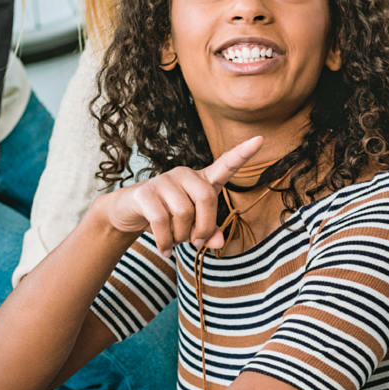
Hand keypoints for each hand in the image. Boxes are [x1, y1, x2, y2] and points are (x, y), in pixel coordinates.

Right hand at [102, 136, 262, 257]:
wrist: (128, 213)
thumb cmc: (167, 217)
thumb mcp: (191, 226)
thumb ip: (209, 232)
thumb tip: (217, 242)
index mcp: (201, 180)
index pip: (225, 164)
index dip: (242, 153)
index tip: (260, 140)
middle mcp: (184, 175)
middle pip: (206, 198)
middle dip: (203, 226)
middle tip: (195, 242)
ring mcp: (163, 181)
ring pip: (184, 212)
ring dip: (180, 236)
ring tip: (174, 241)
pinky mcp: (145, 192)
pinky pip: (162, 221)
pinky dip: (165, 241)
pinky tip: (164, 249)